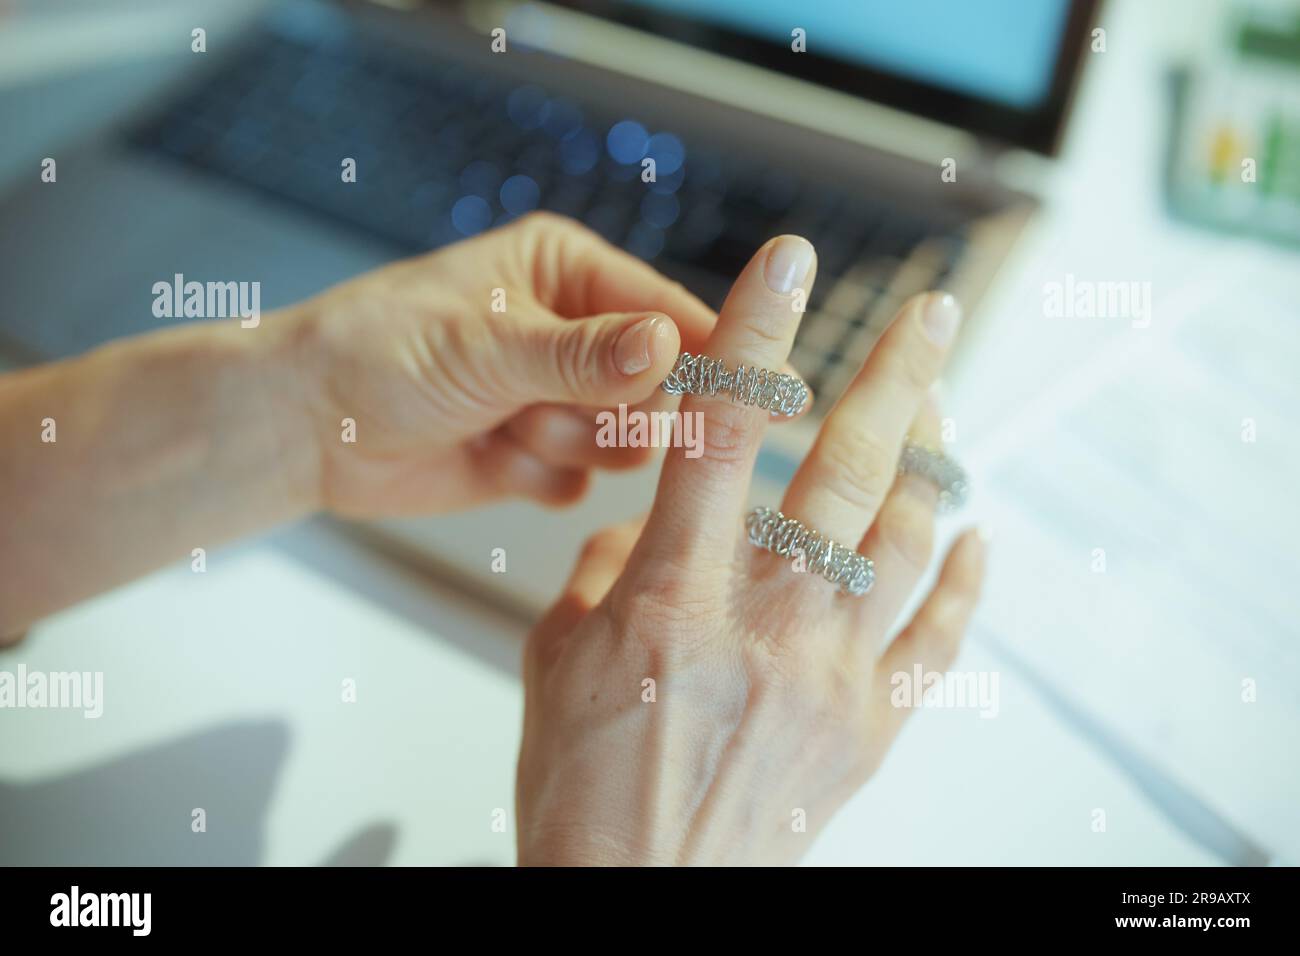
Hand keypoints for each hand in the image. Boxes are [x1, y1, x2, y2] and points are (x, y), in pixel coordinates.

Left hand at [283, 212, 716, 516]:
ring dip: (564, 445)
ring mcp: (559, 396)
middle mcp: (575, 331)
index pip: (670, 314)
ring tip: (501, 426)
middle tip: (547, 409)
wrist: (304, 425)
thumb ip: (585, 354)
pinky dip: (537, 478)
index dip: (720, 357)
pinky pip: (581, 484)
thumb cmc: (379, 350)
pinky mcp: (539, 454)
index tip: (774, 394)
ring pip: (625, 444)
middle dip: (608, 413)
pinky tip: (485, 455)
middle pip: (660, 389)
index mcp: (568, 272)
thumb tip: (672, 347)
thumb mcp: (486, 344)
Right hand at [516, 236, 986, 865]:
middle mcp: (767, 625)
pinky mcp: (872, 727)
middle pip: (851, 468)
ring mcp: (834, 676)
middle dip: (897, 373)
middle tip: (928, 314)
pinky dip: (967, 579)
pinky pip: (942, 638)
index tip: (790, 264)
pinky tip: (978, 538)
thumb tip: (647, 527)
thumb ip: (605, 570)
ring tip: (944, 408)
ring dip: (937, 460)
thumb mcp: (553, 658)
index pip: (725, 430)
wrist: (637, 899)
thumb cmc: (586, 791)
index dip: (758, 333)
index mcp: (673, 598)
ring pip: (912, 537)